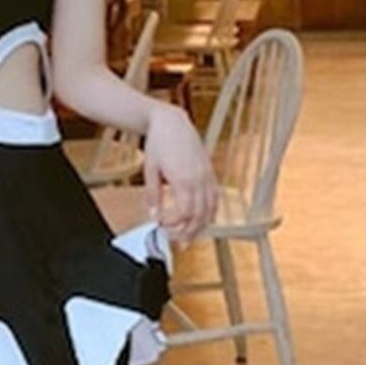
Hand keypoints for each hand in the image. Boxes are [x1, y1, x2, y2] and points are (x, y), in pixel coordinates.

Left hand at [142, 102, 218, 244]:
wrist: (172, 122)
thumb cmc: (159, 143)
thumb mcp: (150, 170)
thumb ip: (153, 195)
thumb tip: (153, 214)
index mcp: (183, 180)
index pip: (184, 213)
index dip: (175, 224)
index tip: (163, 226)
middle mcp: (199, 179)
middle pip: (200, 215)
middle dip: (189, 231)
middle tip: (179, 242)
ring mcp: (207, 176)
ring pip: (210, 209)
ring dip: (201, 225)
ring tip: (191, 236)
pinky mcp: (211, 172)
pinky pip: (215, 197)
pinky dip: (211, 211)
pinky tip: (203, 219)